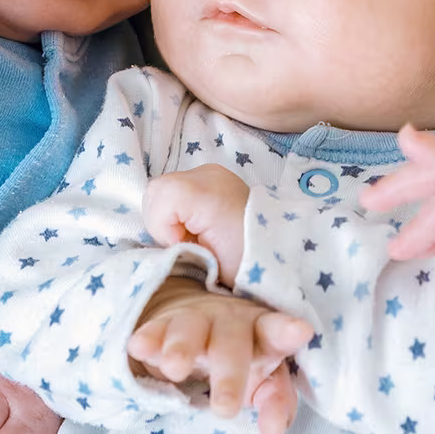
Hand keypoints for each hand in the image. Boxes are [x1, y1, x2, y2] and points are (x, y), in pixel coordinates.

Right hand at [129, 276, 310, 433]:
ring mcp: (195, 321)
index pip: (276, 332)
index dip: (286, 332)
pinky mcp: (163, 325)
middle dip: (229, 373)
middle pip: (231, 342)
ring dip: (182, 348)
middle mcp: (230, 323)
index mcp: (261, 334)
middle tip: (225, 410)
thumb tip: (273, 431)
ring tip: (175, 369)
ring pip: (190, 330)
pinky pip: (154, 330)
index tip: (300, 332)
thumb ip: (276, 400)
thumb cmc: (241, 355)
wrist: (197, 319)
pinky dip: (148, 338)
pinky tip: (139, 347)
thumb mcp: (263, 377)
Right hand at [144, 164, 248, 287]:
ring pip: (162, 190)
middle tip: (187, 242)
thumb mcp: (207, 261)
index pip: (158, 199)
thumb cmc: (245, 261)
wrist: (278, 248)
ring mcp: (209, 172)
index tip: (186, 247)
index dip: (164, 230)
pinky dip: (178, 209)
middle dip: (162, 222)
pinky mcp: (212, 177)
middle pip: (155, 192)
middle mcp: (206, 174)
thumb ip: (175, 246)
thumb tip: (164, 241)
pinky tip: (196, 223)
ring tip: (192, 234)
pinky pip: (177, 190)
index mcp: (205, 194)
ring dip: (168, 215)